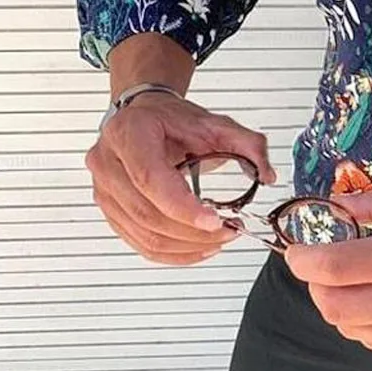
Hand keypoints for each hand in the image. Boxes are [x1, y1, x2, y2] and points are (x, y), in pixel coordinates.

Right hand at [86, 91, 275, 264]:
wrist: (144, 117)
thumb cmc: (171, 120)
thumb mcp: (214, 122)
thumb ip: (248, 144)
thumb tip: (267, 174)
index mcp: (130, 133)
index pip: (151, 178)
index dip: (182, 206)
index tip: (215, 220)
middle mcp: (108, 163)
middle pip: (147, 213)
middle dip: (192, 231)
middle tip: (228, 232)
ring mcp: (104, 190)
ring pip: (144, 234)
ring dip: (186, 246)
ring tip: (219, 239)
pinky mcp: (110, 211)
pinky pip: (139, 243)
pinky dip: (172, 253)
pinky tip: (198, 247)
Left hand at [285, 193, 371, 359]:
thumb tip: (334, 205)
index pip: (333, 267)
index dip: (302, 260)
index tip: (296, 252)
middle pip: (331, 306)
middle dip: (315, 285)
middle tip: (320, 268)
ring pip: (348, 328)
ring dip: (338, 305)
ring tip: (351, 284)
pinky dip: (362, 323)